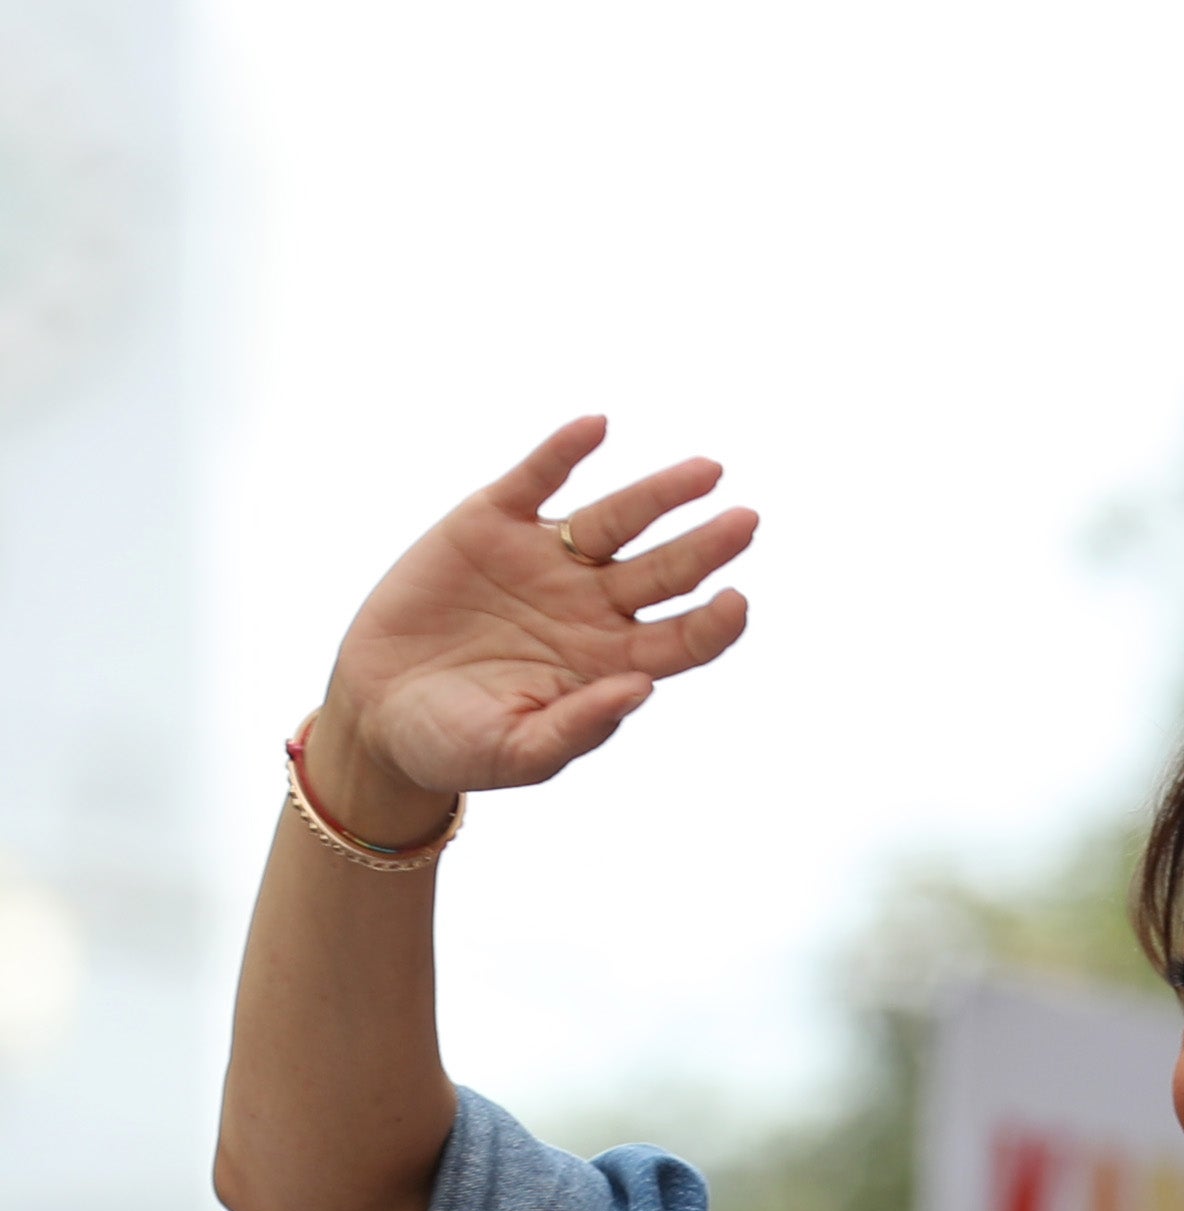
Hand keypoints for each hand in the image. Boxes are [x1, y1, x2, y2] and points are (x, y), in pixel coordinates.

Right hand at [306, 416, 759, 847]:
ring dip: (660, 494)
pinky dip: (563, 453)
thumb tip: (642, 689)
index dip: (714, 624)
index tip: (737, 602)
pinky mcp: (490, 525)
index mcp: (612, 661)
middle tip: (747, 523)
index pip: (683, 639)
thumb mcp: (518, 752)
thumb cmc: (455, 743)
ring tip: (709, 471)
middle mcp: (592, 605)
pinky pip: (536, 479)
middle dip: (707, 548)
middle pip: (665, 571)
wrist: (377, 710)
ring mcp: (545, 561)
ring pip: (615, 520)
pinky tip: (597, 426)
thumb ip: (579, 726)